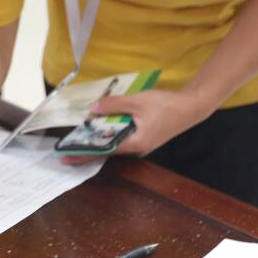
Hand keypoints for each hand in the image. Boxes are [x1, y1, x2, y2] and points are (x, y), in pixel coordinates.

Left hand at [61, 88, 211, 164]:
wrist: (190, 107)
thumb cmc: (165, 105)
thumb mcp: (137, 101)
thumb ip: (113, 105)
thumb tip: (92, 109)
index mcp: (135, 143)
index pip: (104, 150)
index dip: (85, 153)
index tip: (67, 156)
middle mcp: (137, 148)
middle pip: (107, 150)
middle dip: (87, 149)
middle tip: (67, 148)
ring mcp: (141, 145)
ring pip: (114, 144)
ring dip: (98, 141)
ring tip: (79, 138)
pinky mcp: (144, 138)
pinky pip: (122, 139)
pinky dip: (110, 135)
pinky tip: (101, 128)